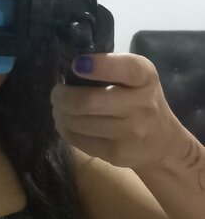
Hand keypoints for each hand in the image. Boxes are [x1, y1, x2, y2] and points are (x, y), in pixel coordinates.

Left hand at [50, 52, 183, 172]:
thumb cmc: (142, 101)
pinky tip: (65, 123)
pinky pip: (79, 141)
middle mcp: (141, 105)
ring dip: (60, 114)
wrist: (161, 142)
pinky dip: (65, 129)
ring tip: (60, 108)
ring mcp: (130, 133)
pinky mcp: (116, 154)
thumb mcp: (138, 78)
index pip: (126, 69)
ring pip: (78, 122)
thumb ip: (112, 68)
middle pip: (89, 101)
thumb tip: (71, 67)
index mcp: (146, 79)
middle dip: (62, 96)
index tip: (76, 65)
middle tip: (57, 93)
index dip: (98, 66)